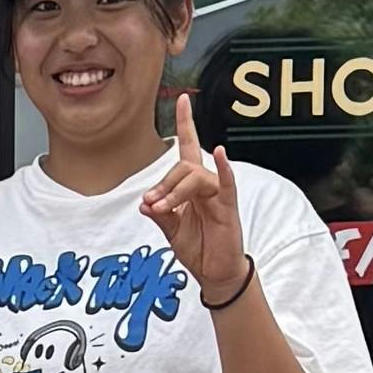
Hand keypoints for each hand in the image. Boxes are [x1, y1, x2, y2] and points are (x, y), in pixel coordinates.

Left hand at [138, 94, 249, 298]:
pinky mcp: (228, 205)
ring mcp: (218, 193)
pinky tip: (221, 153)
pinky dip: (224, 167)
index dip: (185, 124)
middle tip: (152, 203)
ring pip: (194, 176)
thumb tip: (144, 203)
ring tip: (164, 209)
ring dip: (174, 191)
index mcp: (190, 185)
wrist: (214, 272)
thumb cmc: (197, 247)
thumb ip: (159, 214)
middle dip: (163, 184)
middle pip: (182, 167)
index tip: (183, 100)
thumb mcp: (170, 230)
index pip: (188, 148)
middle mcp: (205, 183)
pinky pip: (226, 182)